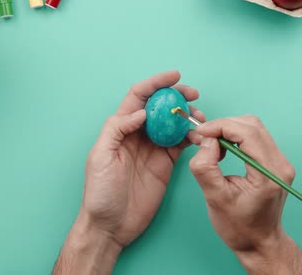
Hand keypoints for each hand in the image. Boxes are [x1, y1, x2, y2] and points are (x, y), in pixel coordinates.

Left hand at [54, 71, 204, 274]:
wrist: (110, 225)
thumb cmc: (100, 192)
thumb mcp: (100, 156)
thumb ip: (117, 129)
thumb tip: (142, 112)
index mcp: (120, 128)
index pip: (139, 97)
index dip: (156, 84)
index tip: (175, 77)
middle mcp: (138, 134)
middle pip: (160, 107)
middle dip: (177, 96)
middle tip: (194, 95)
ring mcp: (153, 149)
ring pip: (174, 123)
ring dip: (188, 116)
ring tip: (201, 118)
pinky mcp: (165, 164)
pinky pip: (181, 144)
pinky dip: (193, 137)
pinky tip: (200, 137)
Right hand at [188, 116, 301, 274]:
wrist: (259, 242)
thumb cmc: (239, 226)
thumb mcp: (214, 198)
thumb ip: (206, 166)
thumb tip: (206, 140)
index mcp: (268, 174)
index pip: (247, 133)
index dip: (221, 126)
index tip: (200, 132)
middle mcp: (280, 164)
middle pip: (252, 125)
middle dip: (224, 125)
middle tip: (204, 138)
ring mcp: (281, 162)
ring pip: (254, 127)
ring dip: (230, 130)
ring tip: (213, 147)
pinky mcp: (276, 162)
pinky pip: (256, 137)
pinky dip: (236, 137)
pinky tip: (224, 150)